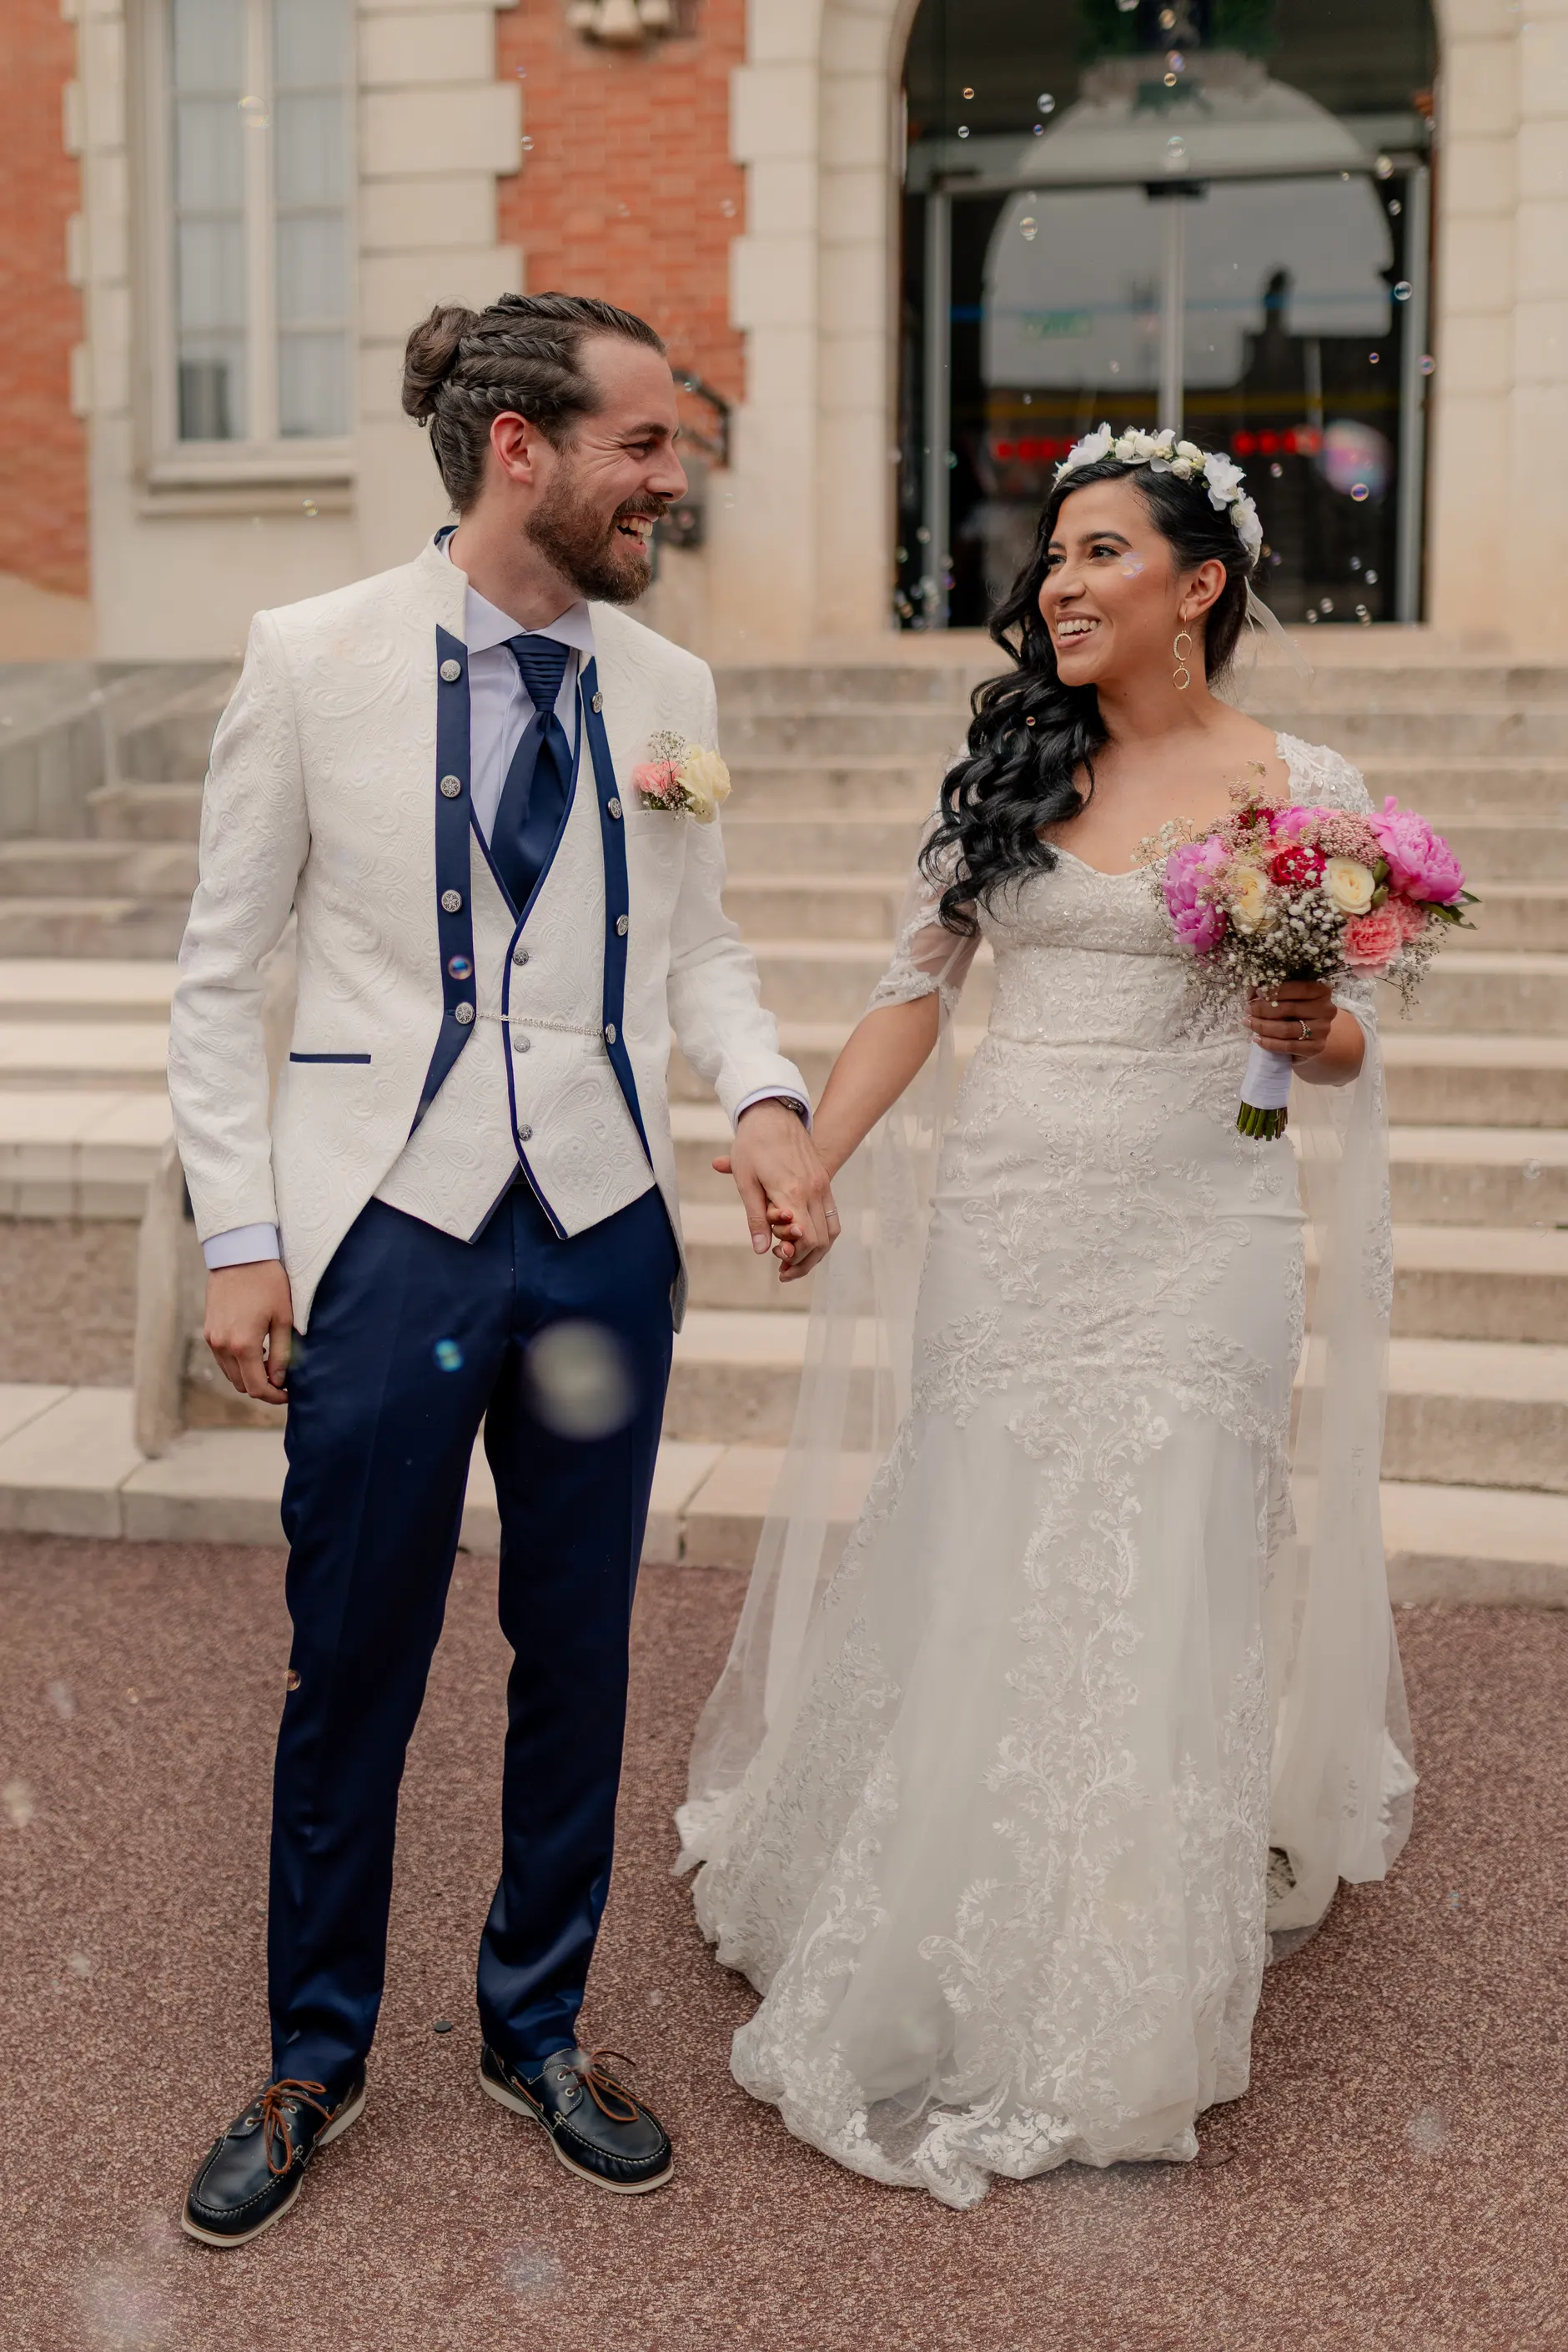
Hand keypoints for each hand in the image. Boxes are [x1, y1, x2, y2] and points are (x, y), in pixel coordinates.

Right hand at [205, 1260, 294, 1401]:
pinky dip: (238, 1363)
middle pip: (241, 1384)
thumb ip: (282, 1353)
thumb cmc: (268, 1283)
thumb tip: (279, 1380)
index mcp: (243, 1345)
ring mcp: (212, 1339)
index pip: (256, 1387)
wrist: (239, 1255)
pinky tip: (256, 1350)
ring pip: (230, 1373)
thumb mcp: (283, 1318)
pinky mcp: (208, 1330)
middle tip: (282, 1380)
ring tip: (271, 1363)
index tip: (288, 1395)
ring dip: (249, 1375)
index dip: (274, 1397)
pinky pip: (222, 1359)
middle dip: (262, 1388)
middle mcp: (222, 1345)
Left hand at [713, 1100, 839, 1283]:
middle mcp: (814, 1191)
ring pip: (831, 1231)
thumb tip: (761, 1251)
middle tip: (783, 1269)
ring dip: (816, 1251)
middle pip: (822, 1241)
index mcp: (793, 1193)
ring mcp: (823, 1185)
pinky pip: (831, 1216)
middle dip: (804, 1261)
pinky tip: (804, 1239)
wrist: (772, 1111)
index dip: (794, 1257)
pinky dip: (821, 1233)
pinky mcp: (824, 1180)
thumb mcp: (746, 1181)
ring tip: (794, 1260)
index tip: (776, 1259)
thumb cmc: (753, 1145)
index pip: (806, 1240)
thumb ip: (755, 1218)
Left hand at [1249, 980, 1336, 1064]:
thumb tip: (1252, 992)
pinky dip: (1269, 1043)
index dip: (1276, 990)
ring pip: (1286, 1029)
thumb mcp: (1289, 996)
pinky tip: (1257, 1039)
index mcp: (1322, 991)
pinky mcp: (1316, 1047)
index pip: (1298, 988)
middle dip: (1263, 1009)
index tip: (1257, 992)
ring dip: (1263, 1026)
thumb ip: (1274, 991)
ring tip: (1248, 1023)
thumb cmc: (1297, 1010)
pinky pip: (1288, 1046)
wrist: (1311, 1034)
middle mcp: (1326, 1009)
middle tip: (1248, 1009)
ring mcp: (1323, 1030)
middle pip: (1289, 1009)